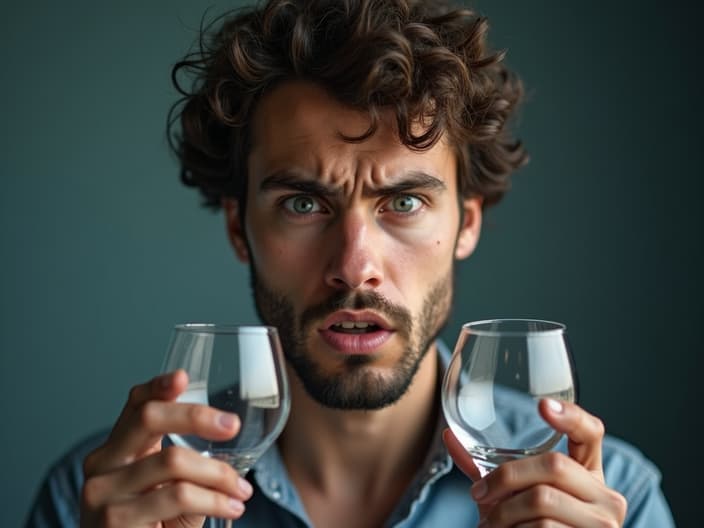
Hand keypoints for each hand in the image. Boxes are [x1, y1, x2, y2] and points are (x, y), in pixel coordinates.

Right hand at [80, 370, 252, 526]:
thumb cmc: (156, 527)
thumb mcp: (169, 488)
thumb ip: (184, 459)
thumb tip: (227, 428)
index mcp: (117, 449)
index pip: (134, 405)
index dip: (158, 386)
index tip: (184, 377)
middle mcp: (102, 464)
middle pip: (148, 418)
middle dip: (196, 416)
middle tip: (232, 425)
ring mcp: (102, 492)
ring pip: (173, 460)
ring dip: (219, 474)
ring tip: (241, 490)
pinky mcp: (113, 520)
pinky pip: (178, 495)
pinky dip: (215, 500)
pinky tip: (231, 506)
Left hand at [443, 400, 626, 526]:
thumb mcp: (512, 495)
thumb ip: (488, 468)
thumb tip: (449, 434)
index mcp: (588, 474)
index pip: (591, 433)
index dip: (571, 416)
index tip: (542, 405)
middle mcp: (606, 496)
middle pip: (553, 464)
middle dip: (506, 477)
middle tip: (478, 494)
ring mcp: (604, 523)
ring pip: (542, 500)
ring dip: (504, 514)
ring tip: (490, 525)